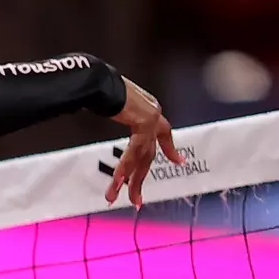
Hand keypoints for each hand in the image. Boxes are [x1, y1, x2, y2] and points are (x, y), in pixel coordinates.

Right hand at [108, 78, 180, 207]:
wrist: (100, 77)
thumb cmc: (101, 83)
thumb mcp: (115, 99)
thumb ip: (118, 107)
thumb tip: (105, 106)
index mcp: (149, 108)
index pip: (164, 132)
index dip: (170, 149)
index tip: (179, 161)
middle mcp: (154, 114)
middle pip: (148, 154)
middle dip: (140, 179)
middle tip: (137, 201)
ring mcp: (151, 118)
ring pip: (140, 159)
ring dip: (129, 182)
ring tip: (123, 200)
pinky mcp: (144, 122)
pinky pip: (132, 153)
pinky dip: (124, 169)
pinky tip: (119, 183)